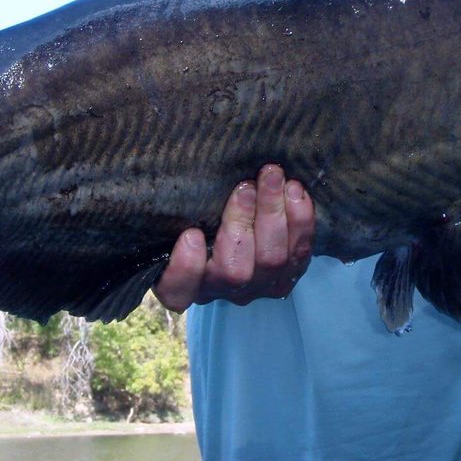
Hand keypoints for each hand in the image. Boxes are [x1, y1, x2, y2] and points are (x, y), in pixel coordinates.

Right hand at [154, 164, 314, 311]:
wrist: (239, 220)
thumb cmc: (195, 214)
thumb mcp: (176, 214)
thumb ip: (175, 207)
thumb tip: (160, 169)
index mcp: (183, 281)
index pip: (177, 291)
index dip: (186, 268)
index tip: (191, 234)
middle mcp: (219, 289)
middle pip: (234, 271)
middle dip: (243, 222)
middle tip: (246, 185)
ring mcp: (256, 287)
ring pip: (271, 260)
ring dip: (274, 214)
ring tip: (272, 177)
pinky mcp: (287, 276)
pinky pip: (300, 254)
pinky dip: (301, 221)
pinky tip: (294, 190)